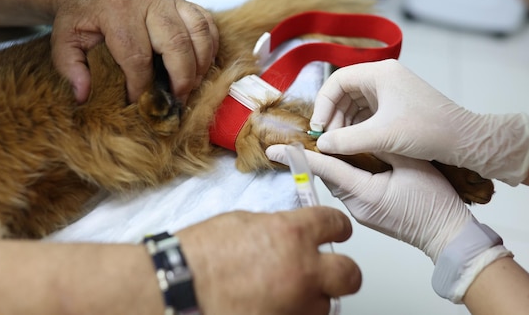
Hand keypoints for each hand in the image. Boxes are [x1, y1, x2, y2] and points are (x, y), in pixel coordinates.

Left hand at [50, 0, 218, 103]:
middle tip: (176, 100)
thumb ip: (71, 70)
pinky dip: (210, 47)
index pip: (137, 56)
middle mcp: (148, 1)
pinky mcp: (183, 1)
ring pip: (198, 32)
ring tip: (190, 86)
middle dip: (180, 79)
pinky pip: (207, 23)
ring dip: (200, 65)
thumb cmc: (80, 19)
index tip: (139, 103)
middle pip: (175, 44)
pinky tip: (200, 66)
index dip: (141, 86)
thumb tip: (84, 96)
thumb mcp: (64, 43)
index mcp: (117, 11)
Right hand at [176, 207, 360, 314]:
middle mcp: (302, 269)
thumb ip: (276, 228)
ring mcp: (295, 304)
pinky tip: (272, 306)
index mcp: (293, 234)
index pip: (335, 224)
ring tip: (287, 293)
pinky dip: (291, 313)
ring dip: (311, 298)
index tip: (337, 231)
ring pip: (325, 305)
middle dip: (342, 272)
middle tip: (330, 271)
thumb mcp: (244, 223)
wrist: (179, 286)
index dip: (338, 227)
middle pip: (349, 274)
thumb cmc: (201, 253)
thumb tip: (291, 234)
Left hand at [266, 145, 470, 262]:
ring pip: (338, 180)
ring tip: (338, 142)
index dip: (299, 156)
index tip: (274, 150)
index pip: (324, 169)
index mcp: (365, 193)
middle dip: (318, 154)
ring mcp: (360, 212)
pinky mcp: (367, 213)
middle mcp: (356, 205)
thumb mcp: (412, 164)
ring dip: (335, 162)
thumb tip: (361, 131)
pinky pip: (349, 188)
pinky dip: (347, 172)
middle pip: (328, 173)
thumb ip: (383, 144)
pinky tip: (357, 159)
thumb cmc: (435, 204)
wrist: (448, 236)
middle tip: (309, 135)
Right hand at [310, 59, 528, 185]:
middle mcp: (384, 77)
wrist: (466, 140)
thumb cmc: (429, 131)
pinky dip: (356, 126)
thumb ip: (346, 140)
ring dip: (343, 122)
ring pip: (354, 103)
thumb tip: (321, 145)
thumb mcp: (382, 136)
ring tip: (339, 143)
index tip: (318, 127)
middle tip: (327, 139)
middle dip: (332, 115)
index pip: (337, 81)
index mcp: (380, 73)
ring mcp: (391, 91)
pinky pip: (367, 112)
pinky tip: (353, 142)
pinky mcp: (396, 105)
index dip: (323, 104)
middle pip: (344, 91)